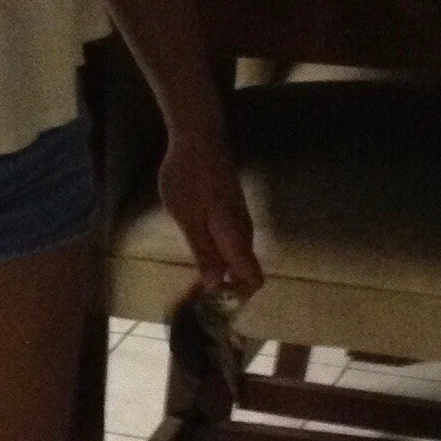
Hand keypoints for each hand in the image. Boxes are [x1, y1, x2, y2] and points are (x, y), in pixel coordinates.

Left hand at [157, 127, 263, 298]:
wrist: (198, 138)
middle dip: (222, 289)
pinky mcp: (232, 212)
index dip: (235, 297)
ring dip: (218, 273)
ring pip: (237, 258)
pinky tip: (196, 253)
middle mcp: (244, 233)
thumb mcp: (188, 219)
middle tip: (190, 295)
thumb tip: (216, 285)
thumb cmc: (189, 177)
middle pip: (245, 273)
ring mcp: (240, 221)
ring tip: (189, 281)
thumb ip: (204, 252)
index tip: (209, 303)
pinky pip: (230, 244)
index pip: (253, 280)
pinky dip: (216, 256)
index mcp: (236, 238)